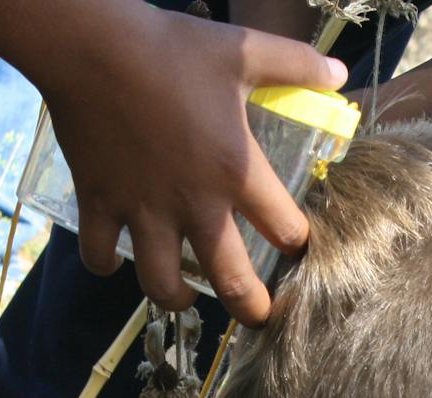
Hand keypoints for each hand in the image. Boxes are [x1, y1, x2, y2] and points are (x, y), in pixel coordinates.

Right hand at [35, 5, 345, 323]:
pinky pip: (99, 255)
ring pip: (161, 284)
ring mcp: (144, 211)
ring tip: (185, 295)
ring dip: (176, 298)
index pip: (284, 230)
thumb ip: (295, 65)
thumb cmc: (171, 49)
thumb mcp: (244, 52)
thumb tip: (338, 72)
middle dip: (251, 308)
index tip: (298, 248)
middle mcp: (193, 204)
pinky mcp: (99, 204)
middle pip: (231, 281)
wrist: (93, 47)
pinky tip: (114, 258)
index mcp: (236, 171)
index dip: (298, 244)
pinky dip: (105, 265)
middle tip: (257, 316)